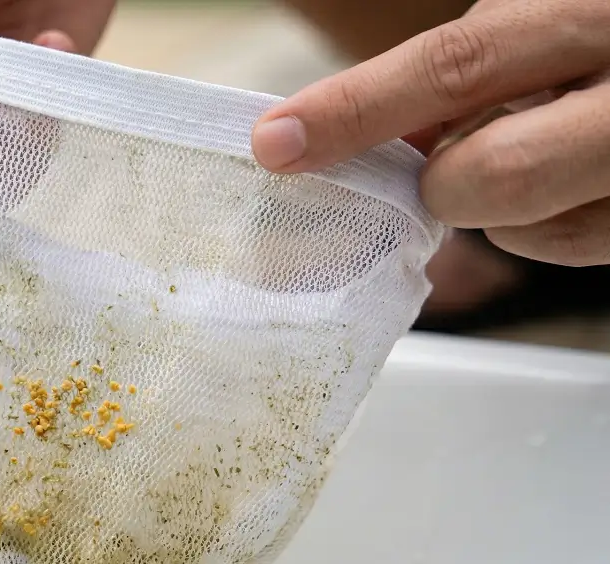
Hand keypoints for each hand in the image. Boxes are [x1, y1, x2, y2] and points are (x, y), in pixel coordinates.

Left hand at [251, 0, 609, 266]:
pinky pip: (581, 250)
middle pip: (492, 175)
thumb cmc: (609, 37)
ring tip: (547, 154)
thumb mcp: (553, 15)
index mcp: (594, 14)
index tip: (277, 142)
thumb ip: (473, 64)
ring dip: (507, 210)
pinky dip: (552, 227)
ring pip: (535, 234)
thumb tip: (380, 128)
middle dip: (447, 183)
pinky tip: (579, 182)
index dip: (355, 108)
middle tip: (454, 162)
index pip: (459, 62)